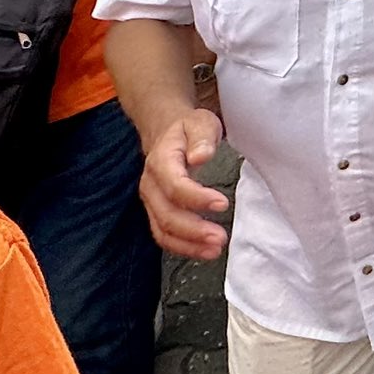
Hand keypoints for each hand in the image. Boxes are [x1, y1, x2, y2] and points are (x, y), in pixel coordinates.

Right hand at [138, 107, 229, 260]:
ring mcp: (152, 201)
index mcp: (161, 162)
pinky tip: (203, 251)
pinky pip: (164, 235)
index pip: (175, 186)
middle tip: (220, 238)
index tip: (222, 204)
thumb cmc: (187, 128)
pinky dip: (183, 247)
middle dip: (193, 230)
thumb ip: (202, 137)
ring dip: (188, 244)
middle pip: (167, 215)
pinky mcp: (157, 212)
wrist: (166, 132)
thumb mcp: (199, 122)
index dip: (197, 198)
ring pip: (163, 230)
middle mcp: (151, 185)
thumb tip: (201, 156)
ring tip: (214, 250)